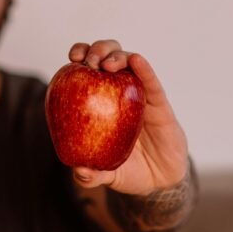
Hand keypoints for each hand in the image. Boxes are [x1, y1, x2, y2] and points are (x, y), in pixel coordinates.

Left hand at [66, 40, 188, 195]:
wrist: (159, 182)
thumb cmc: (126, 170)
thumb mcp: (105, 175)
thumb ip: (90, 176)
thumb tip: (80, 172)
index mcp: (100, 101)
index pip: (87, 69)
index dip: (80, 56)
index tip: (72, 58)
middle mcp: (119, 93)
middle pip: (107, 57)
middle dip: (97, 50)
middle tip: (90, 61)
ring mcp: (140, 96)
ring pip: (130, 63)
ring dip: (117, 56)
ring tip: (108, 64)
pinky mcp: (160, 105)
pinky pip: (152, 84)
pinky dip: (144, 70)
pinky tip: (137, 61)